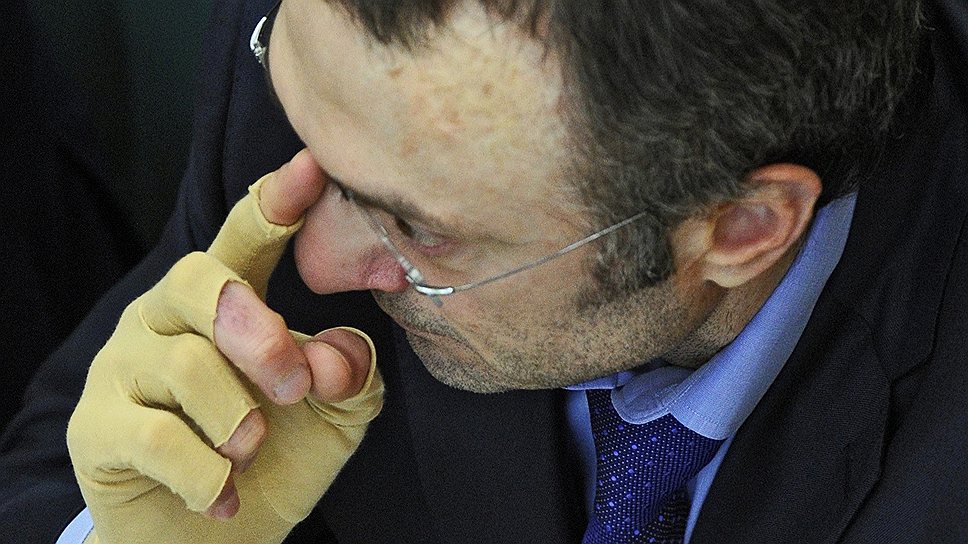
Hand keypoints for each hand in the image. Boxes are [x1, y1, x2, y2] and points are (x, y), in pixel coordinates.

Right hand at [67, 150, 383, 543]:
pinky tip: (225, 496)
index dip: (278, 202)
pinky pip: (153, 437)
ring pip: (182, 364)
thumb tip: (335, 355)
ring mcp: (123, 368)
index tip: (314, 169)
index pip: (244, 236)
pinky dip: (205, 474)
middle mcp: (164, 317)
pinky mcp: (94, 428)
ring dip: (236, 418)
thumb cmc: (276, 455)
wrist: (211, 539)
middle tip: (293, 388)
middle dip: (257, 334)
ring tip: (252, 449)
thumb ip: (349, 374)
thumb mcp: (334, 413)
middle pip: (199, 281)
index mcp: (224, 299)